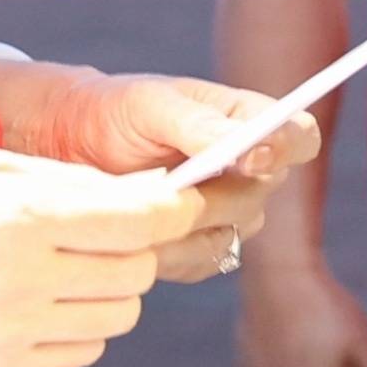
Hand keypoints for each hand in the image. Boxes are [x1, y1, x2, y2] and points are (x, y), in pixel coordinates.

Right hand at [0, 142, 200, 366]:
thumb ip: (67, 182)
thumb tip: (145, 197)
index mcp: (23, 215)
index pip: (143, 222)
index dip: (175, 210)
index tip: (177, 203)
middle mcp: (23, 278)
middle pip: (138, 273)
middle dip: (135, 247)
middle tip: (105, 228)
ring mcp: (9, 331)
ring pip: (117, 318)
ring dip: (108, 289)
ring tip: (65, 263)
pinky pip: (80, 353)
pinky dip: (77, 327)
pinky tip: (39, 298)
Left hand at [19, 69, 308, 282]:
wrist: (66, 147)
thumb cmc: (113, 111)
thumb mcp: (150, 104)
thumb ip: (201, 125)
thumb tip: (252, 148)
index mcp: (247, 120)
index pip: (300, 137)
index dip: (287, 148)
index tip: (251, 156)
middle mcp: (248, 169)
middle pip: (265, 194)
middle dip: (216, 193)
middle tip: (166, 185)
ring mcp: (227, 213)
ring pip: (234, 234)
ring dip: (185, 225)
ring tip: (136, 202)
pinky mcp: (199, 248)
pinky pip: (201, 261)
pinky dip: (167, 250)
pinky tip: (132, 227)